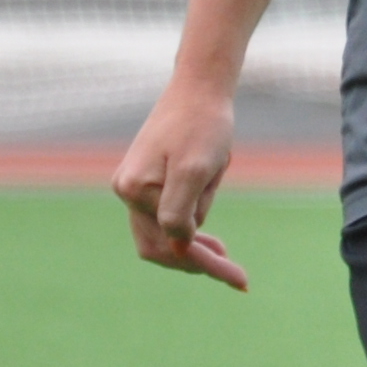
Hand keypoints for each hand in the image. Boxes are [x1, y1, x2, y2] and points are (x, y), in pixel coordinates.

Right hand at [112, 76, 247, 290]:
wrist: (200, 87)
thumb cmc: (203, 125)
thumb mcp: (195, 170)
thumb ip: (179, 212)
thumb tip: (177, 247)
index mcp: (134, 189)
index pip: (167, 245)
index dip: (203, 264)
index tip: (240, 279)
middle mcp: (127, 190)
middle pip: (159, 245)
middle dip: (196, 258)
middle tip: (234, 270)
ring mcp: (135, 185)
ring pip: (165, 232)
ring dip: (195, 237)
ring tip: (223, 242)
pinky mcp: (147, 179)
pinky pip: (167, 214)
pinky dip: (191, 222)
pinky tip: (209, 229)